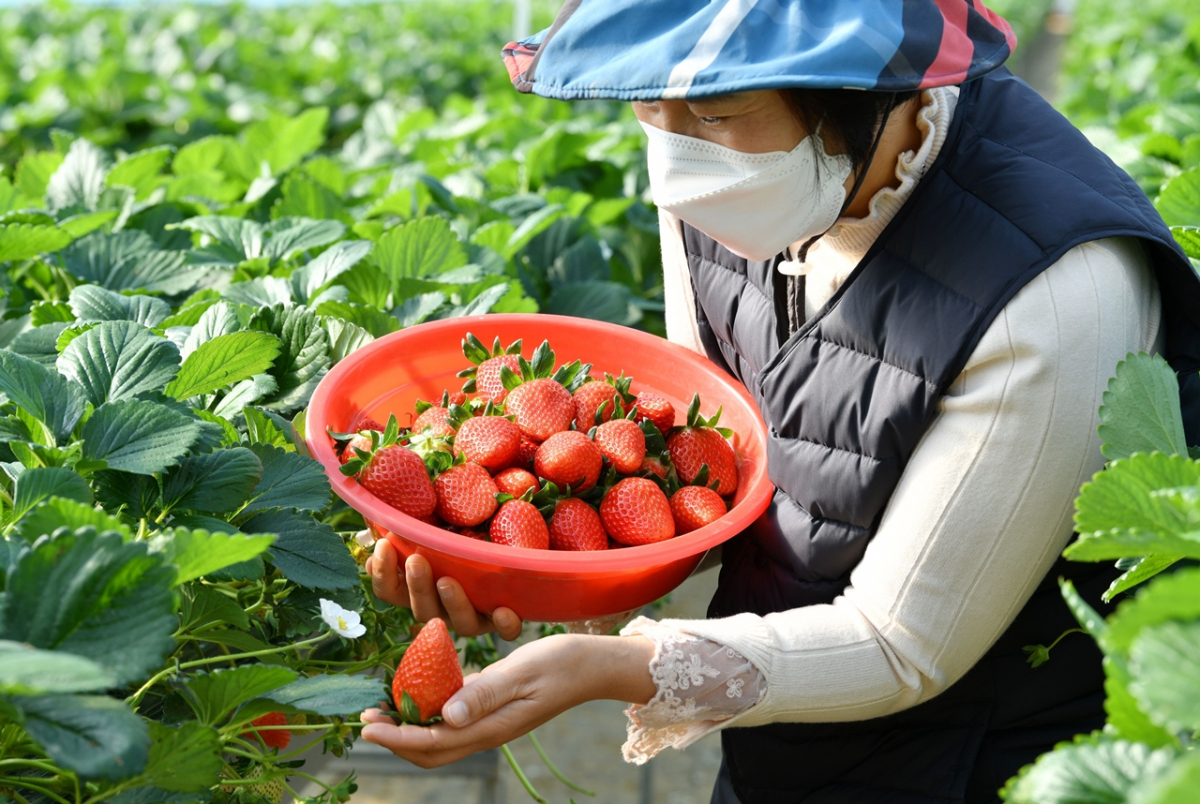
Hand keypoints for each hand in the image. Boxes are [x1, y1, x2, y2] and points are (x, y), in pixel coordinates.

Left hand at [361, 633, 655, 767]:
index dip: (396, 737)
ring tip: (382, 708)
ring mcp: (490, 722)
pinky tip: (418, 689)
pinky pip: (453, 720)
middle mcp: (486, 731)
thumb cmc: (560, 663)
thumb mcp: (521, 672)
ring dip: (408, 728)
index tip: (367, 726)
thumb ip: (484, 693)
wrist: (593, 665)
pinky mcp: (493, 709)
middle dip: (395, 739)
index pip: (432, 742)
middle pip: (430, 751)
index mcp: (490, 728)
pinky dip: (428, 711)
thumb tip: (446, 716)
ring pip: (440, 738)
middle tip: (365, 719)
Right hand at [366, 538, 522, 639]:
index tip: (384, 546)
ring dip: (453, 603)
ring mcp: (476, 615)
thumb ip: (411, 530)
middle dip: (416, 587)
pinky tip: (504, 610)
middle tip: (416, 561)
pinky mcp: (505, 619)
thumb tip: (378, 531)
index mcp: (422, 589)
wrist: (514, 546)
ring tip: (447, 581)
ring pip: (461, 623)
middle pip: (423, 610)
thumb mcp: (436, 526)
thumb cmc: (466, 533)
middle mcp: (445, 607)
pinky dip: (505, 624)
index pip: (392, 592)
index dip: (383, 574)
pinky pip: (506, 631)